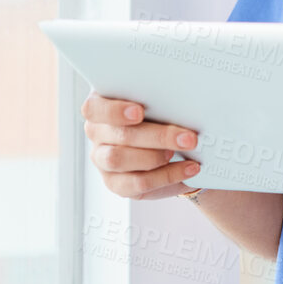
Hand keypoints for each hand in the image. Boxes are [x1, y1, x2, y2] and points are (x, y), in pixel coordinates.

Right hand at [81, 92, 202, 200]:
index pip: (94, 109)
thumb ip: (157, 99)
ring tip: (186, 151)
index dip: (115, 111)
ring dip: (157, 157)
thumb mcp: (154, 100)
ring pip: (121, 161)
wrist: (166, 140)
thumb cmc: (156, 112)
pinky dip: (167, 176)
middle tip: (188, 138)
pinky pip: (138, 183)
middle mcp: (97, 134)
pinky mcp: (116, 183)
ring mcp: (102, 160)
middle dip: (157, 137)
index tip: (139, 112)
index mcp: (100, 107)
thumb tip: (181, 101)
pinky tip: (188, 168)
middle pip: (120, 136)